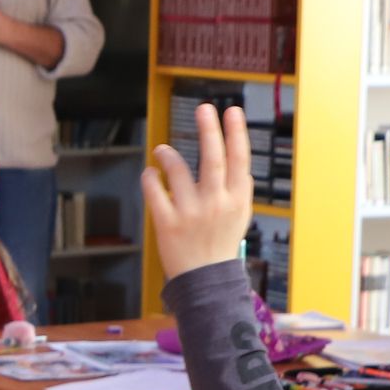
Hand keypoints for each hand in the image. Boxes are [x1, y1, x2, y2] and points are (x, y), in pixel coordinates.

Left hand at [140, 102, 253, 279]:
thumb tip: (236, 158)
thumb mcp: (240, 217)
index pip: (239, 160)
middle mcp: (216, 203)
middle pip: (213, 159)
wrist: (205, 280)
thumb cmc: (220, 244)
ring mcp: (191, 213)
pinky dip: (150, 177)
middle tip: (203, 109)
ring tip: (162, 151)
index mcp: (237, 200)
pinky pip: (154, 191)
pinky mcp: (167, 224)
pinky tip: (150, 173)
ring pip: (177, 171)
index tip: (231, 111)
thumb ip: (238, 189)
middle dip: (209, 131)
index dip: (236, 133)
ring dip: (167, 155)